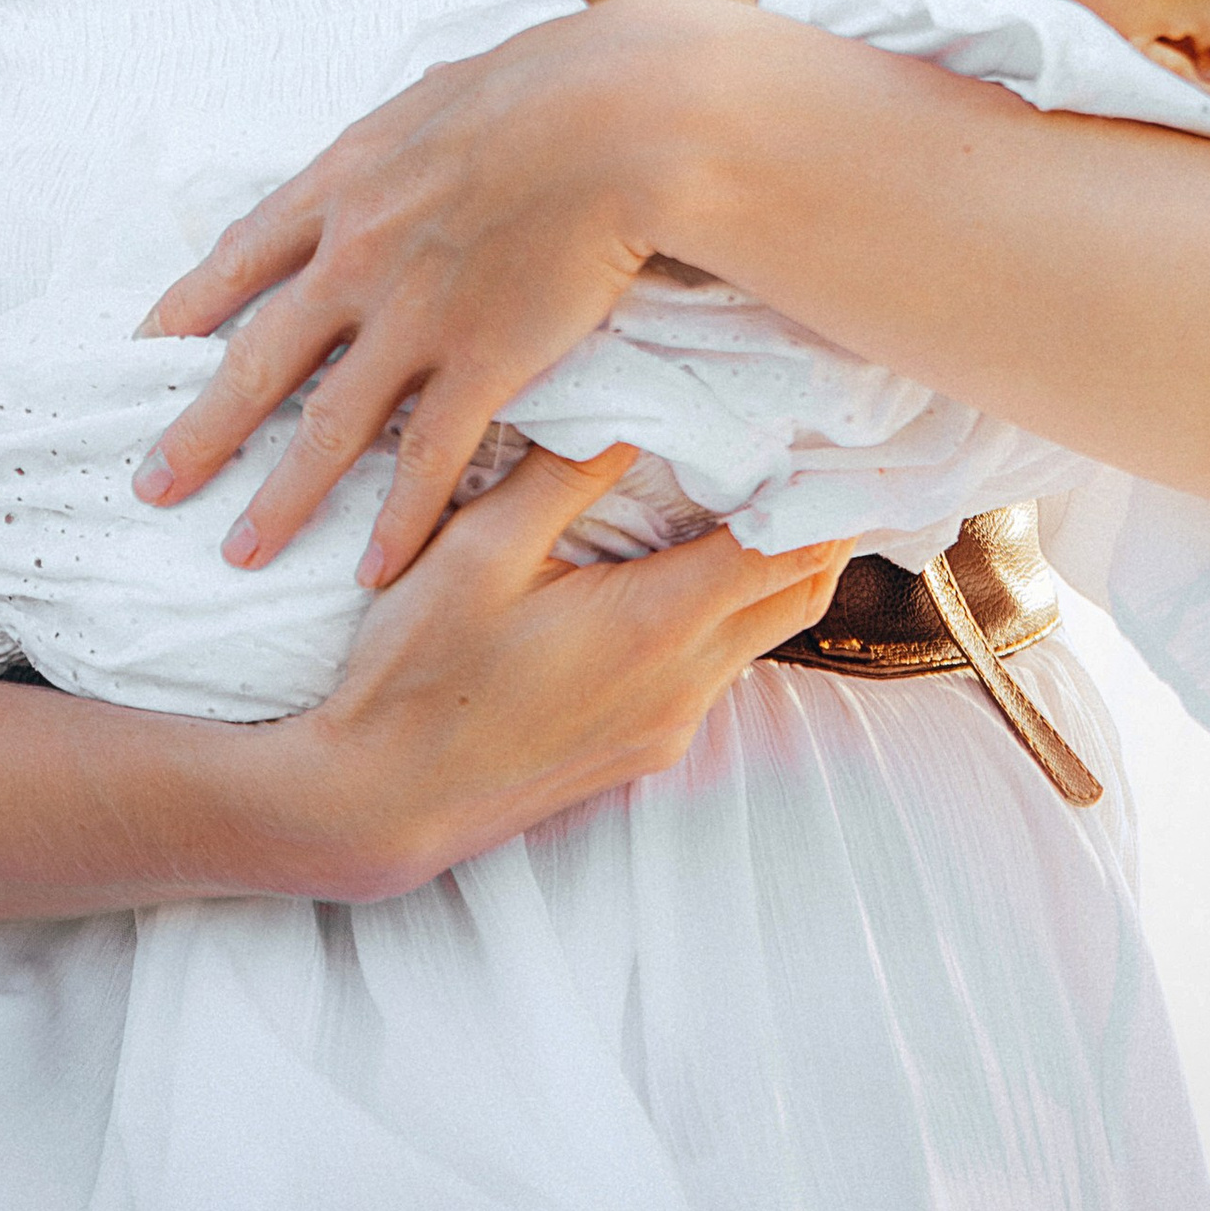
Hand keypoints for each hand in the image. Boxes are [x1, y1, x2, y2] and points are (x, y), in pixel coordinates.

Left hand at [137, 0, 716, 587]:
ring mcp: (414, 314)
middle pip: (256, 360)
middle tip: (152, 487)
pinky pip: (426, 458)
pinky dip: (396, 519)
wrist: (625, 116)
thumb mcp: (444, 92)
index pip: (238, 258)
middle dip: (199, 432)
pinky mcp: (484, 360)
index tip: (146, 351)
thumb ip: (405, 131)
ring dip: (280, 499)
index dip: (185, 312)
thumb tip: (403, 130)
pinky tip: (372, 567)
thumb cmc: (553, 83)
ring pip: (327, 427)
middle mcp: (357, 256)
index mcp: (343, 183)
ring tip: (241, 552)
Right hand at [281, 440, 851, 894]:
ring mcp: (668, 726)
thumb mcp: (480, 547)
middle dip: (819, 524)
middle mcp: (684, 683)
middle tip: (814, 458)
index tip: (830, 436)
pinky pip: (717, 672)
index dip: (820, 489)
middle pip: (798, 594)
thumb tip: (641, 409)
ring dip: (772, 571)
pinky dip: (727, 615)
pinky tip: (680, 576)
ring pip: (761, 637)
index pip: (789, 548)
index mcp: (658, 623)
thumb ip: (568, 473)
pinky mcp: (643, 751)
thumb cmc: (418, 670)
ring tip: (753, 500)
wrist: (379, 802)